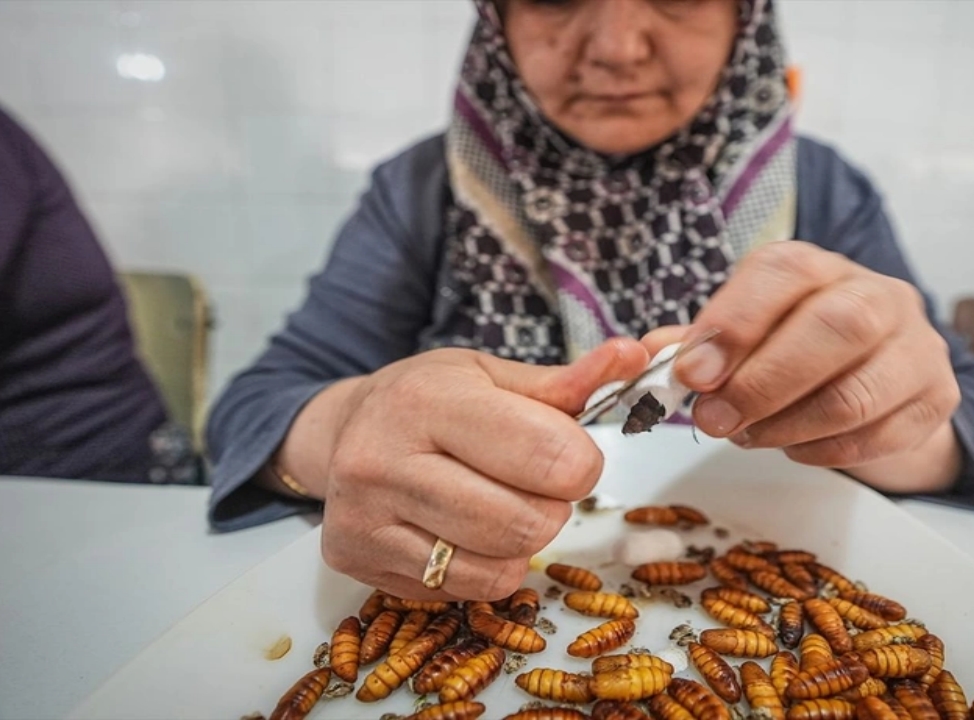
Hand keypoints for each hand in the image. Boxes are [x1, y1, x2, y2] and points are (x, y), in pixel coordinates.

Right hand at [318, 340, 648, 600]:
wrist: (337, 437)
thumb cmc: (425, 401)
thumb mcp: (489, 375)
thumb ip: (566, 380)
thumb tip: (636, 357)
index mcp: (426, 401)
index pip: (544, 453)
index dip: (580, 462)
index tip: (571, 454)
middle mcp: (385, 462)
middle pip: (527, 521)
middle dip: (553, 505)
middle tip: (536, 484)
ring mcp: (367, 520)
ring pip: (501, 564)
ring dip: (525, 541)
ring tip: (504, 505)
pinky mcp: (363, 565)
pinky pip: (470, 590)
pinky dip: (492, 568)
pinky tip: (473, 535)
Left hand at [647, 241, 961, 491]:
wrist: (882, 378)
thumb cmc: (796, 351)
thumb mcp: (743, 336)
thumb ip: (694, 345)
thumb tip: (643, 356)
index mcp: (817, 267)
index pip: (781, 274)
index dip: (733, 323)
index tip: (691, 375)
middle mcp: (875, 293)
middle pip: (833, 328)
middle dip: (762, 384)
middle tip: (713, 421)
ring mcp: (916, 344)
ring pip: (857, 392)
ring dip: (788, 426)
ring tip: (749, 436)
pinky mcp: (937, 396)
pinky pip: (879, 434)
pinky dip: (824, 450)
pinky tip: (795, 446)